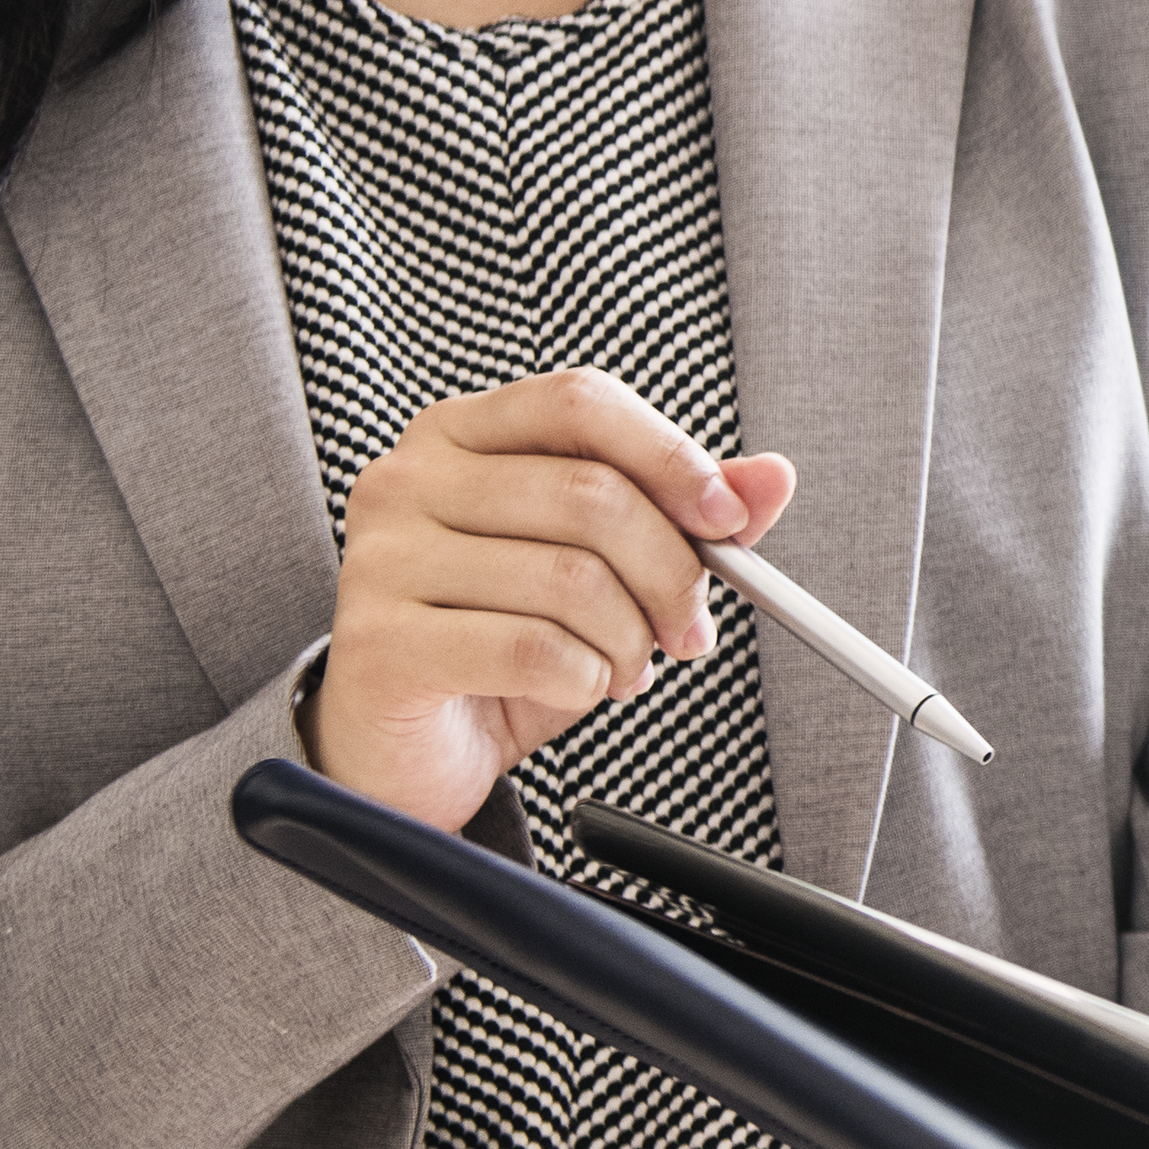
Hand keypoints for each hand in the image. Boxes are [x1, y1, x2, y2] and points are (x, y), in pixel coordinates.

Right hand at [305, 368, 791, 832]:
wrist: (409, 747)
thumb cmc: (505, 641)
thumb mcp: (604, 567)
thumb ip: (682, 516)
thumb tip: (771, 478)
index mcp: (459, 433)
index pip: (580, 402)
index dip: (669, 456)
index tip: (728, 520)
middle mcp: (406, 479)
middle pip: (591, 495)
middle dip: (669, 574)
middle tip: (686, 629)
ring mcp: (381, 559)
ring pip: (572, 580)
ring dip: (629, 640)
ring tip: (622, 666)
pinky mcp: (377, 642)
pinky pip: (532, 648)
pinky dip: (584, 678)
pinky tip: (576, 687)